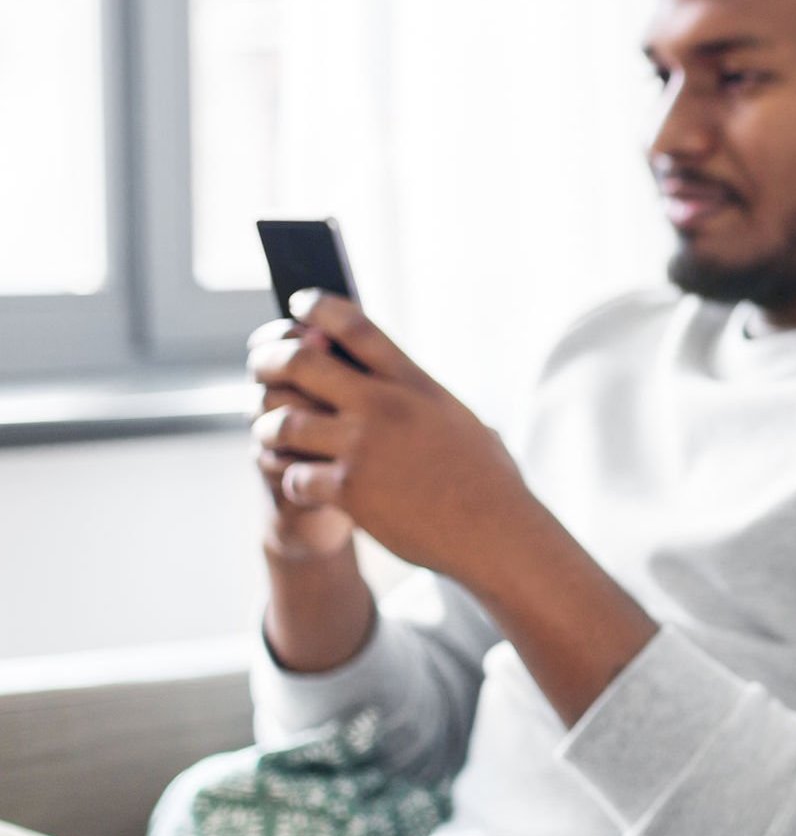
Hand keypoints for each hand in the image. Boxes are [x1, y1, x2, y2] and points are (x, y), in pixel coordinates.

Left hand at [247, 291, 548, 585]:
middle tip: (260, 365)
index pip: (354, 325)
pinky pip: (292, 475)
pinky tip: (303, 483)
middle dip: (269, 360)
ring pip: (282, 422)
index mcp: (413, 383)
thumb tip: (385, 375)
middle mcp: (384, 406)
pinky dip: (291, 478)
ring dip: (270, 427)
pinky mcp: (349, 489)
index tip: (300, 304)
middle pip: (301, 361)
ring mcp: (362, 447)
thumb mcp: (456, 418)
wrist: (496, 531)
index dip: (318, 307)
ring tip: (271, 433)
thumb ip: (416, 393)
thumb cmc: (486, 478)